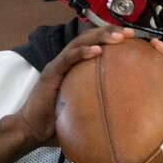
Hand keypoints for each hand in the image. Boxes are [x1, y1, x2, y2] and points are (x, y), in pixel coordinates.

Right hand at [16, 25, 135, 146]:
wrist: (30, 130)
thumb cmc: (56, 123)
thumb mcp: (84, 111)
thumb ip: (100, 106)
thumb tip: (125, 116)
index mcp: (74, 67)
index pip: (93, 44)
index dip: (111, 38)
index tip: (132, 39)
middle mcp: (65, 62)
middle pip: (89, 38)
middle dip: (110, 31)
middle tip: (130, 33)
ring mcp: (57, 66)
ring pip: (80, 43)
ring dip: (100, 37)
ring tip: (118, 37)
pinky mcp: (51, 74)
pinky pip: (68, 58)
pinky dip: (83, 52)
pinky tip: (97, 51)